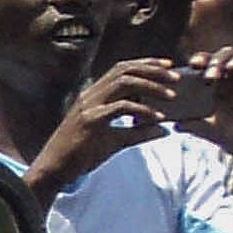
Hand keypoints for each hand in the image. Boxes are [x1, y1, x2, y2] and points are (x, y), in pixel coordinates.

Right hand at [38, 58, 187, 187]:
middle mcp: (91, 95)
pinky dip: (142, 110)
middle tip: (176, 77)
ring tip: (171, 95)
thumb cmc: (80, 154)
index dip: (146, 64)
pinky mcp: (91, 120)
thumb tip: (164, 130)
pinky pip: (121, 107)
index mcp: (94, 94)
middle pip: (124, 70)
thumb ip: (139, 133)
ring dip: (151, 86)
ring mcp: (89, 106)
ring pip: (124, 83)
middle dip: (153, 70)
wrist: (55, 168)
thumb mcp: (115, 141)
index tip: (168, 66)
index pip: (121, 69)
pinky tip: (156, 118)